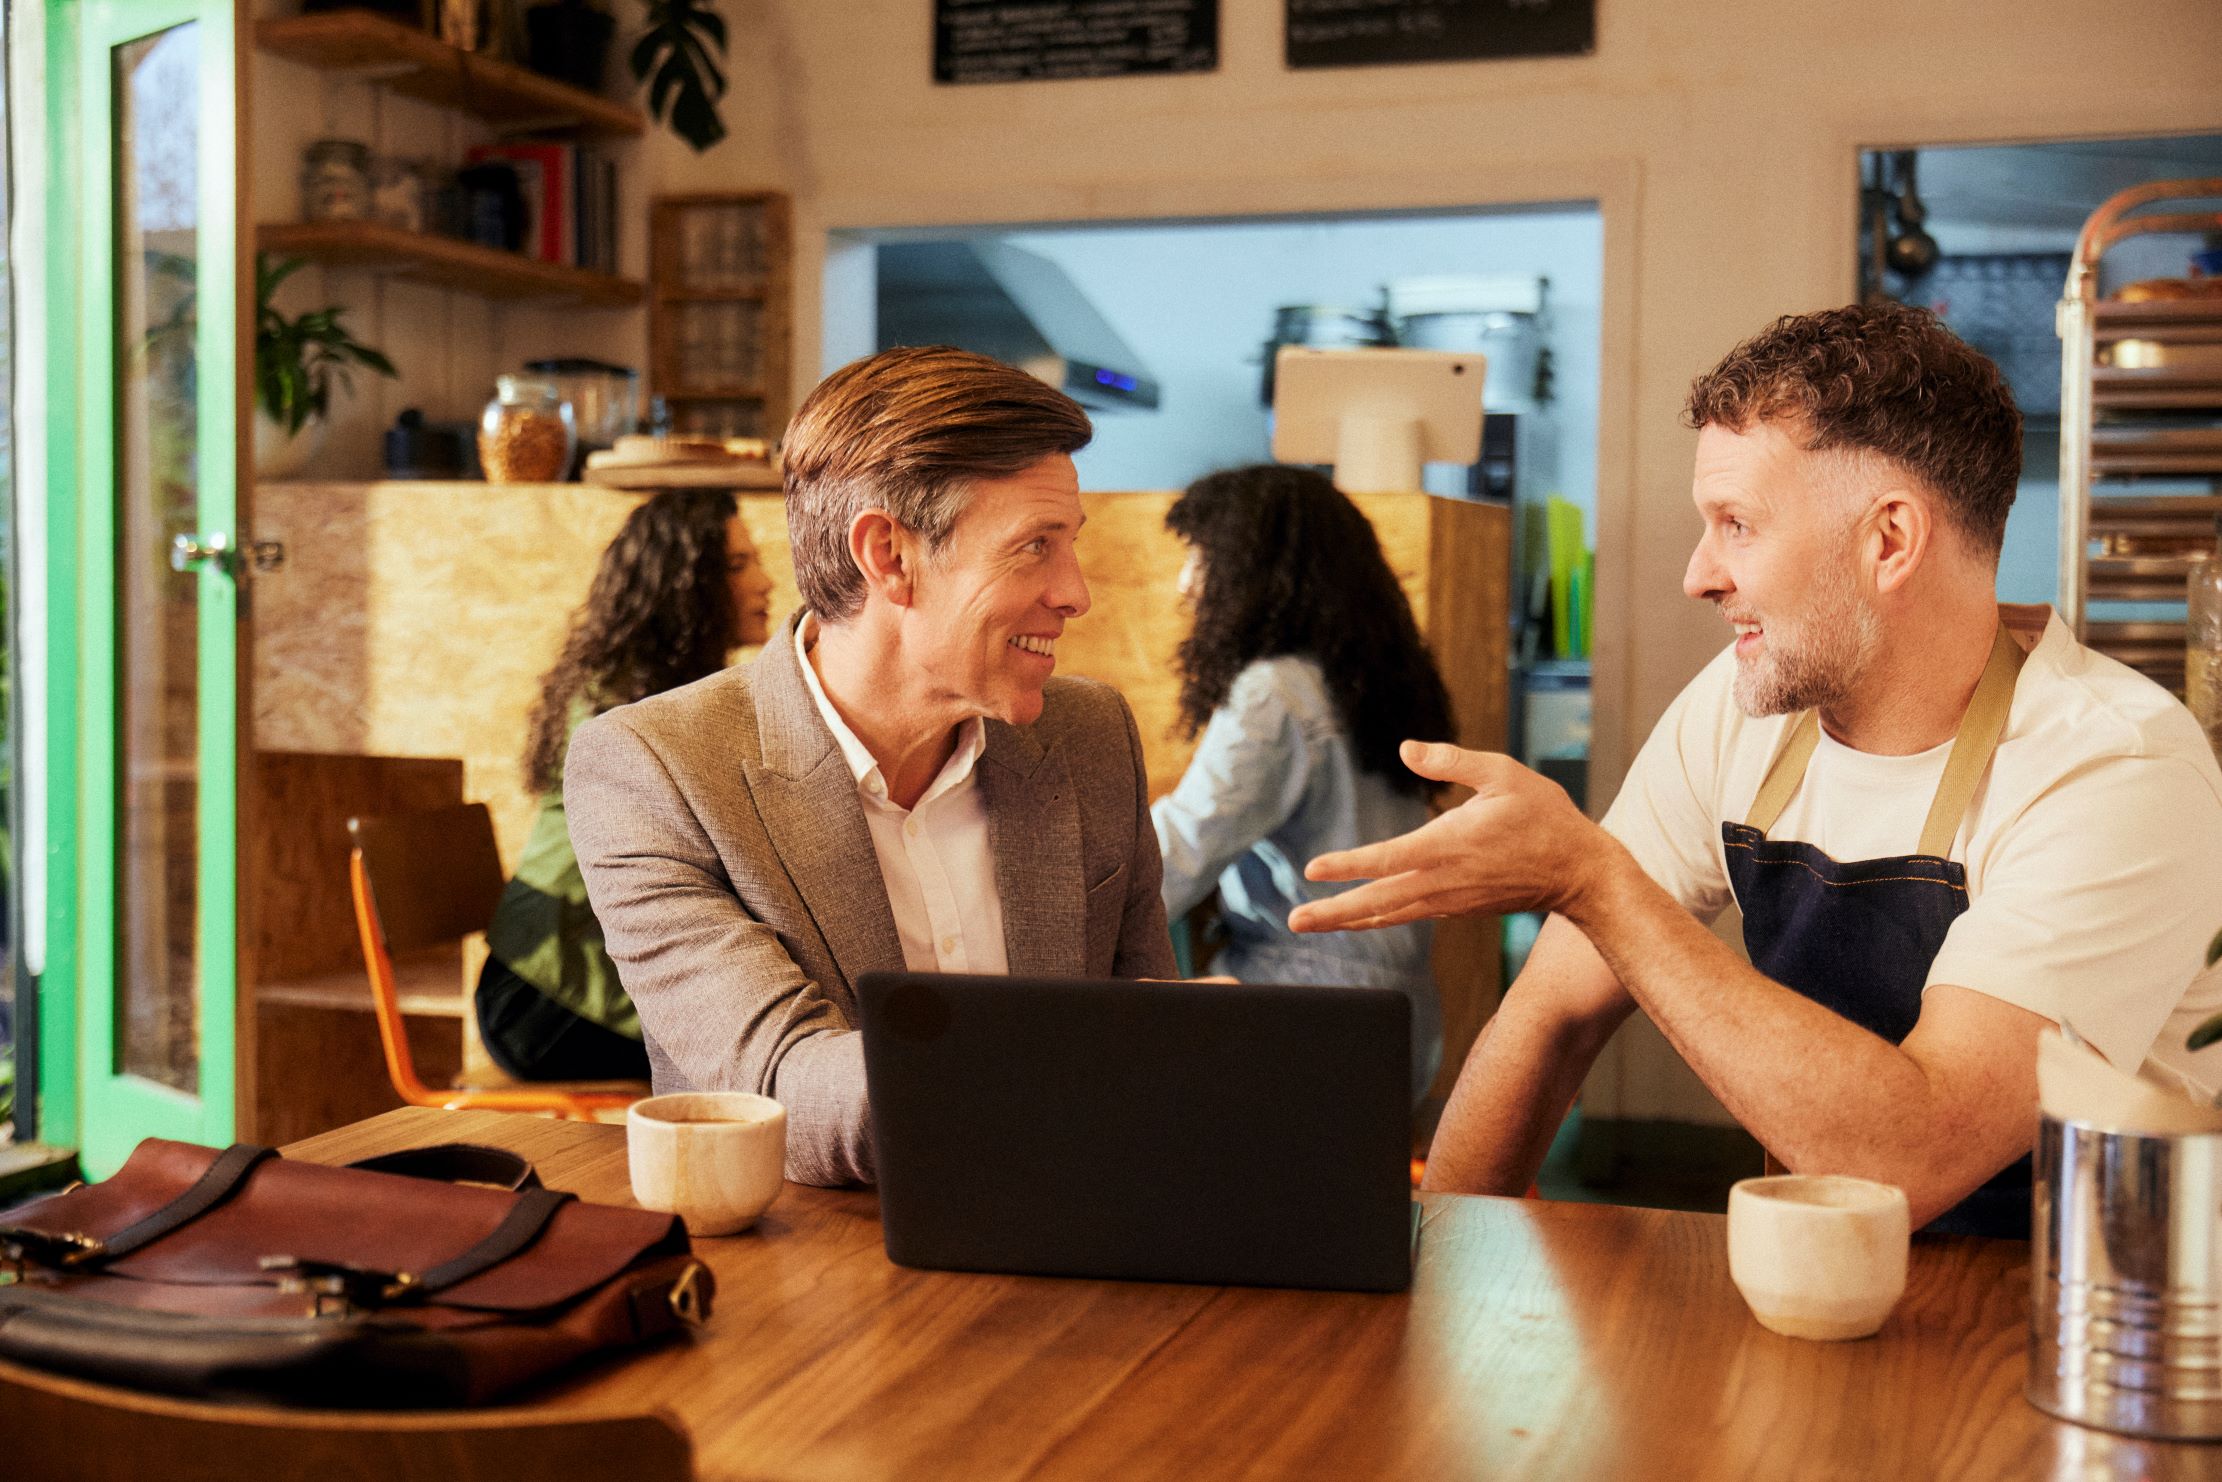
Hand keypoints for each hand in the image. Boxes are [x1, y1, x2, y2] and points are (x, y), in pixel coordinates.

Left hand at [1288, 741, 1607, 932]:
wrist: (1579, 872)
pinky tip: (1353, 920)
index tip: (1314, 870)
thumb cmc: (1544, 817)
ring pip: (1389, 915)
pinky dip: (1375, 920)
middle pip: (1379, 901)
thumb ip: (1452, 761)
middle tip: (1293, 921)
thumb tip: (1405, 748)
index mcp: (1452, 844)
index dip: (1350, 865)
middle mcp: (1445, 879)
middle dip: (1333, 912)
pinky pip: (1406, 915)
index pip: (1390, 857)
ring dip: (1346, 920)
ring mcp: (1450, 899)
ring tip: (1307, 924)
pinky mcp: (1456, 908)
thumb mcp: (1504, 774)